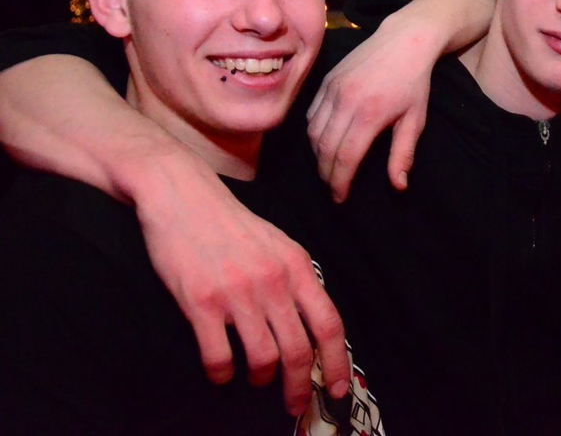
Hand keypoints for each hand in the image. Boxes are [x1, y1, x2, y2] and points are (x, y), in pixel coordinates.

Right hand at [135, 153, 349, 414]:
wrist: (182, 196)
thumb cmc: (231, 224)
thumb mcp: (279, 244)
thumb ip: (297, 282)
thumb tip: (313, 327)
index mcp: (297, 266)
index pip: (329, 324)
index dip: (337, 363)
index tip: (337, 389)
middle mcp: (273, 281)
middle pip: (298, 350)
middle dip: (299, 387)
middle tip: (294, 405)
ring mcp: (237, 292)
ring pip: (263, 358)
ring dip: (260, 377)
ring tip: (255, 377)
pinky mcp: (201, 302)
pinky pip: (218, 357)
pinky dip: (222, 374)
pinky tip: (220, 371)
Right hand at [307, 14, 435, 201]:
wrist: (405, 40)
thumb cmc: (414, 83)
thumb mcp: (415, 120)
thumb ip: (403, 154)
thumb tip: (398, 187)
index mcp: (369, 115)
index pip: (345, 158)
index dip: (339, 182)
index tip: (340, 199)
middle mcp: (345, 101)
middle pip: (324, 149)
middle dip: (326, 174)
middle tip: (332, 190)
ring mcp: (332, 89)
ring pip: (313, 132)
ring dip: (317, 156)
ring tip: (328, 170)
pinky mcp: (326, 80)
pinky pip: (311, 114)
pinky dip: (313, 133)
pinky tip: (323, 144)